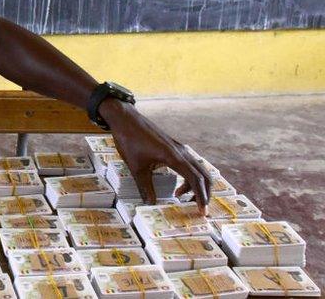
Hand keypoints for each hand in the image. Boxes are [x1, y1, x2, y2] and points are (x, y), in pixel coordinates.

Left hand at [101, 99, 211, 213]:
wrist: (125, 118)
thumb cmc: (130, 140)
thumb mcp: (136, 167)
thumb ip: (145, 187)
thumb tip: (150, 204)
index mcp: (174, 157)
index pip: (196, 180)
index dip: (201, 197)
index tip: (202, 211)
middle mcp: (181, 152)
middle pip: (203, 175)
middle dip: (204, 193)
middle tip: (198, 208)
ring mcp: (179, 148)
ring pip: (198, 169)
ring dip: (197, 185)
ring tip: (181, 197)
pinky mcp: (174, 147)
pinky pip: (190, 164)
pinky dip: (190, 176)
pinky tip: (178, 185)